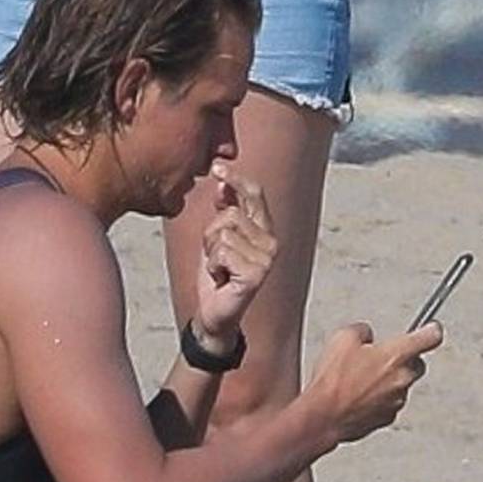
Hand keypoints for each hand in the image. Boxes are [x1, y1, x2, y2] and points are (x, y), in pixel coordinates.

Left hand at [192, 165, 278, 343]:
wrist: (213, 313)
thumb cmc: (216, 274)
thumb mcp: (216, 236)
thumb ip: (225, 209)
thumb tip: (223, 181)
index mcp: (265, 230)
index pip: (254, 194)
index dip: (236, 179)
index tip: (217, 168)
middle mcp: (272, 242)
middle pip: (232, 212)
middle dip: (212, 232)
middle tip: (215, 254)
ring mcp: (266, 259)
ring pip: (223, 232)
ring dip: (210, 251)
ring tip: (218, 267)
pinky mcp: (256, 274)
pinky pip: (221, 251)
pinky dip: (212, 265)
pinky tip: (220, 278)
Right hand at [307, 321, 442, 444]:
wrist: (323, 417)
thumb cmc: (334, 380)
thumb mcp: (343, 338)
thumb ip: (363, 331)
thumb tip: (367, 336)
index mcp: (398, 354)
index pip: (431, 337)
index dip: (431, 330)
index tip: (431, 327)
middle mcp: (403, 378)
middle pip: (417, 364)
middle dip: (404, 359)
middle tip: (382, 355)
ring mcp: (397, 400)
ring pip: (402, 385)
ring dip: (388, 380)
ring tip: (360, 378)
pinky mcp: (387, 418)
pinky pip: (389, 402)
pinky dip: (379, 398)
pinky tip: (358, 395)